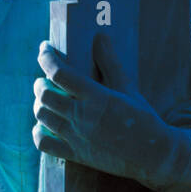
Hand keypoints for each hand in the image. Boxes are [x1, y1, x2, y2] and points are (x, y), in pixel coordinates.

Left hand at [33, 35, 178, 183]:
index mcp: (96, 97)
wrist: (152, 154)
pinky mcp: (76, 155)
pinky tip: (43, 125)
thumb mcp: (127, 87)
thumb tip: (100, 37)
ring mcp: (77, 137)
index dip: (46, 58)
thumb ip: (110, 62)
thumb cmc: (142, 117)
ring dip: (39, 104)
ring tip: (45, 98)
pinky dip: (38, 132)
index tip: (44, 48)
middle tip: (44, 79)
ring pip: (42, 116)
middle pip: (45, 95)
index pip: (59, 73)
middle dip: (39, 83)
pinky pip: (44, 144)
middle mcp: (82, 117)